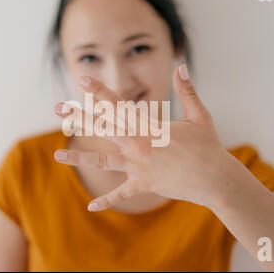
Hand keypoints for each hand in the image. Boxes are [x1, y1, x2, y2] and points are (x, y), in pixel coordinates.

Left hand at [53, 64, 249, 211]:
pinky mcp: (143, 185)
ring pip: (102, 161)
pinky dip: (107, 200)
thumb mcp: (199, 115)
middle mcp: (138, 146)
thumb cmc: (209, 147)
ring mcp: (138, 167)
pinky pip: (121, 193)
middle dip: (79, 117)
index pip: (118, 105)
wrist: (216, 180)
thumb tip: (182, 66)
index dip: (99, 91)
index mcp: (149, 127)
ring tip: (57, 156)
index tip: (83, 80)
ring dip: (79, 159)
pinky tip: (91, 206)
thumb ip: (187, 90)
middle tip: (58, 108)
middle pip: (102, 128)